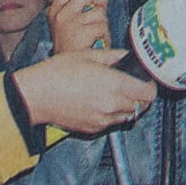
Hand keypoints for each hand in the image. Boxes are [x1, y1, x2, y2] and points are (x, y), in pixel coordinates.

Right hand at [12, 49, 156, 133]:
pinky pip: (112, 122)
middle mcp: (112, 105)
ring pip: (129, 116)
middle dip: (141, 95)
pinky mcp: (93, 129)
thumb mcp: (88, 55)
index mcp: (114, 85)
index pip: (148, 93)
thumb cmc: (58, 72)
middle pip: (142, 106)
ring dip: (128, 105)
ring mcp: (103, 120)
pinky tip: (101, 101)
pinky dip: (113, 114)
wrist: (35, 96)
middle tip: (133, 84)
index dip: (150, 85)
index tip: (145, 79)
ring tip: (116, 92)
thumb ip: (113, 56)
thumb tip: (127, 56)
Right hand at [48, 0, 110, 52]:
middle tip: (100, 11)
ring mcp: (70, 22)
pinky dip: (104, 36)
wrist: (66, 71)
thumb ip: (78, 9)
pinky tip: (97, 44)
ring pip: (98, 12)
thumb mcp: (68, 25)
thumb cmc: (72, 48)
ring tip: (95, 37)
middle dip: (99, 1)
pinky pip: (102, 26)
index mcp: (55, 10)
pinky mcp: (80, 31)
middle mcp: (60, 13)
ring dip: (102, 25)